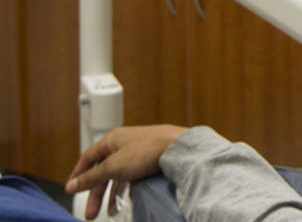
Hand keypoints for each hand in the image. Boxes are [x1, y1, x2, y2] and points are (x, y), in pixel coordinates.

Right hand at [66, 124, 187, 219]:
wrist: (179, 148)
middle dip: (96, 193)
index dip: (78, 174)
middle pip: (103, 170)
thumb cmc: (148, 150)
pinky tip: (124, 201)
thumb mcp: (113, 167)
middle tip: (91, 212)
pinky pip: (132, 176)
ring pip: (118, 175)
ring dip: (111, 195)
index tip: (71, 189)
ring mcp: (138, 151)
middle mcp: (124, 143)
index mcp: (112, 139)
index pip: (88, 157)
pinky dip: (126, 189)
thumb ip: (91, 178)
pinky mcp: (151, 159)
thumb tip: (71, 185)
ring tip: (109, 212)